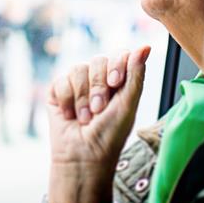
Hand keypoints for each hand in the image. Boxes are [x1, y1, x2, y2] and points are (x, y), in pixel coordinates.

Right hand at [45, 45, 150, 202]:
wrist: (82, 156)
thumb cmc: (110, 135)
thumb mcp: (128, 104)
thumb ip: (136, 74)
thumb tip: (145, 46)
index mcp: (119, 81)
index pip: (118, 55)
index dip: (115, 65)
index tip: (114, 82)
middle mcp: (98, 80)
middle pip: (97, 60)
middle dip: (97, 86)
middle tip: (99, 109)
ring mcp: (77, 85)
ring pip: (77, 69)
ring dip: (82, 97)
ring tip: (85, 118)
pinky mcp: (57, 92)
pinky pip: (60, 80)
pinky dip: (66, 100)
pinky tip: (70, 115)